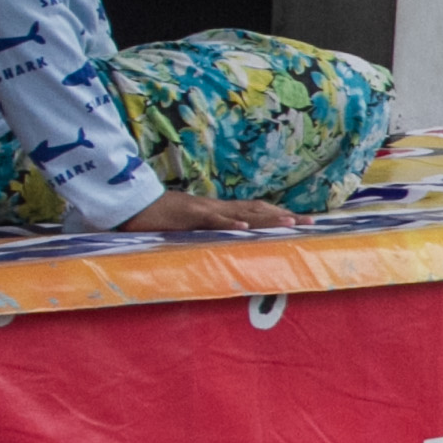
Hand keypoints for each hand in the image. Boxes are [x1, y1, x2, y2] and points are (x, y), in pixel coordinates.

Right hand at [123, 191, 300, 232]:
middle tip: (312, 223)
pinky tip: (246, 229)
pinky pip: (212, 221)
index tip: (301, 221)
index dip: (279, 215)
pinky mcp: (188, 216)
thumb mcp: (189, 226)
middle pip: (258, 211)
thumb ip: (208, 231)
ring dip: (267, 219)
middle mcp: (217, 208)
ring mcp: (204, 210)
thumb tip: (227, 240)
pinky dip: (229, 224)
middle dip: (285, 217)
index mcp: (218, 210)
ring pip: (242, 213)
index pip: (255, 211)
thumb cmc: (158, 217)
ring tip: (291, 224)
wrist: (131, 203)